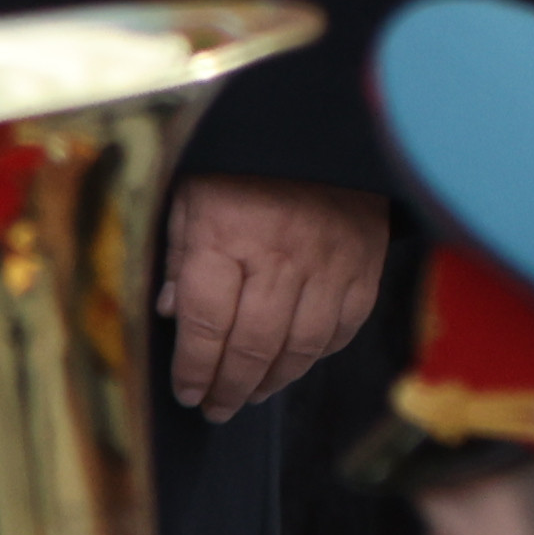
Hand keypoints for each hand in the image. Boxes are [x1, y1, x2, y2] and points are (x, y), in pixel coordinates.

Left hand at [164, 180, 391, 420]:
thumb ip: (179, 253)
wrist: (320, 126)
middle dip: (229, 387)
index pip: (204, 322)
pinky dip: (316, 354)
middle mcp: (279, 256)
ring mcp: (327, 264)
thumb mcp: (192, 195)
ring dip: (272, 381)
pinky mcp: (362, 266)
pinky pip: (342, 328)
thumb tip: (170, 313)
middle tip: (215, 408)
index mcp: (226, 236)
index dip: (192, 367)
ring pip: (299, 347)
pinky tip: (294, 362)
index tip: (185, 391)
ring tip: (250, 394)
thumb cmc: (244, 162)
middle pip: (251, 345)